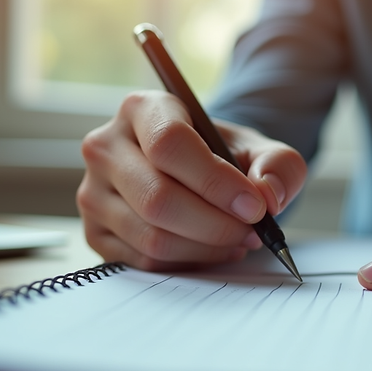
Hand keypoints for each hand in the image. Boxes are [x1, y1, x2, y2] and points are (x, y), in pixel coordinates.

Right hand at [77, 90, 306, 270]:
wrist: (194, 173)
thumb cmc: (222, 156)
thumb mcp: (259, 149)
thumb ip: (278, 165)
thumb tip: (268, 196)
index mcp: (141, 108)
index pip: (170, 145)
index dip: (216, 182)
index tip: (255, 206)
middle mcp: (105, 147)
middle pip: (158, 198)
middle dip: (216, 224)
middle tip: (253, 231)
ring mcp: (93, 192)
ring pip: (152, 236)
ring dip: (206, 247)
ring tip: (238, 239)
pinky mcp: (95, 233)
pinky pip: (144, 260)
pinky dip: (188, 262)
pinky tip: (212, 248)